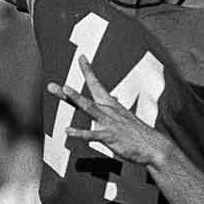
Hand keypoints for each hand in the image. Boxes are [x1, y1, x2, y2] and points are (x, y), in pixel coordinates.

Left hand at [48, 56, 169, 165]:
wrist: (153, 146)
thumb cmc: (136, 133)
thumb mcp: (123, 117)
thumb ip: (111, 109)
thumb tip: (112, 98)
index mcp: (111, 105)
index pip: (97, 84)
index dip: (88, 71)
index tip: (81, 57)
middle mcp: (108, 111)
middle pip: (86, 97)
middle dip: (68, 92)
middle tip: (51, 85)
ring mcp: (108, 123)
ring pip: (90, 108)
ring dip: (76, 98)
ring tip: (64, 89)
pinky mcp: (110, 137)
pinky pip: (92, 134)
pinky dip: (80, 132)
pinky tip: (68, 131)